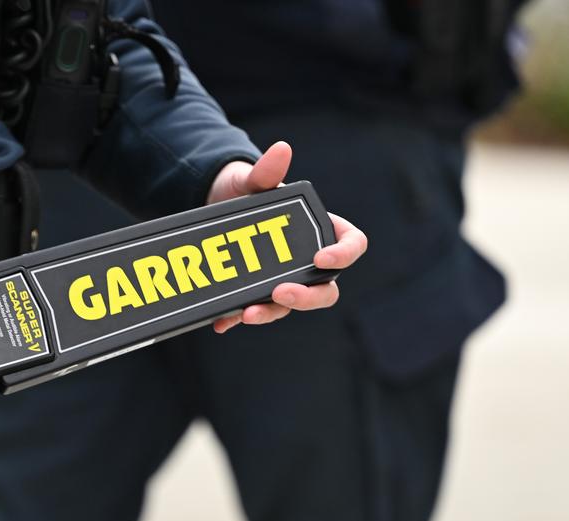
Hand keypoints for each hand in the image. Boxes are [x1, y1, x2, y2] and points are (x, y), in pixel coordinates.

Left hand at [204, 141, 367, 333]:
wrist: (215, 204)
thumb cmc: (247, 190)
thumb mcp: (253, 180)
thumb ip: (266, 170)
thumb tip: (281, 150)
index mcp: (322, 230)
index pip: (352, 246)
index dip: (344, 256)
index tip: (320, 258)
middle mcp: (308, 261)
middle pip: (325, 290)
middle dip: (307, 297)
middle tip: (281, 292)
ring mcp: (284, 280)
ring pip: (289, 305)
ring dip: (271, 312)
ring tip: (247, 313)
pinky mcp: (256, 292)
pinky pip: (254, 310)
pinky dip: (238, 317)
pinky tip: (223, 322)